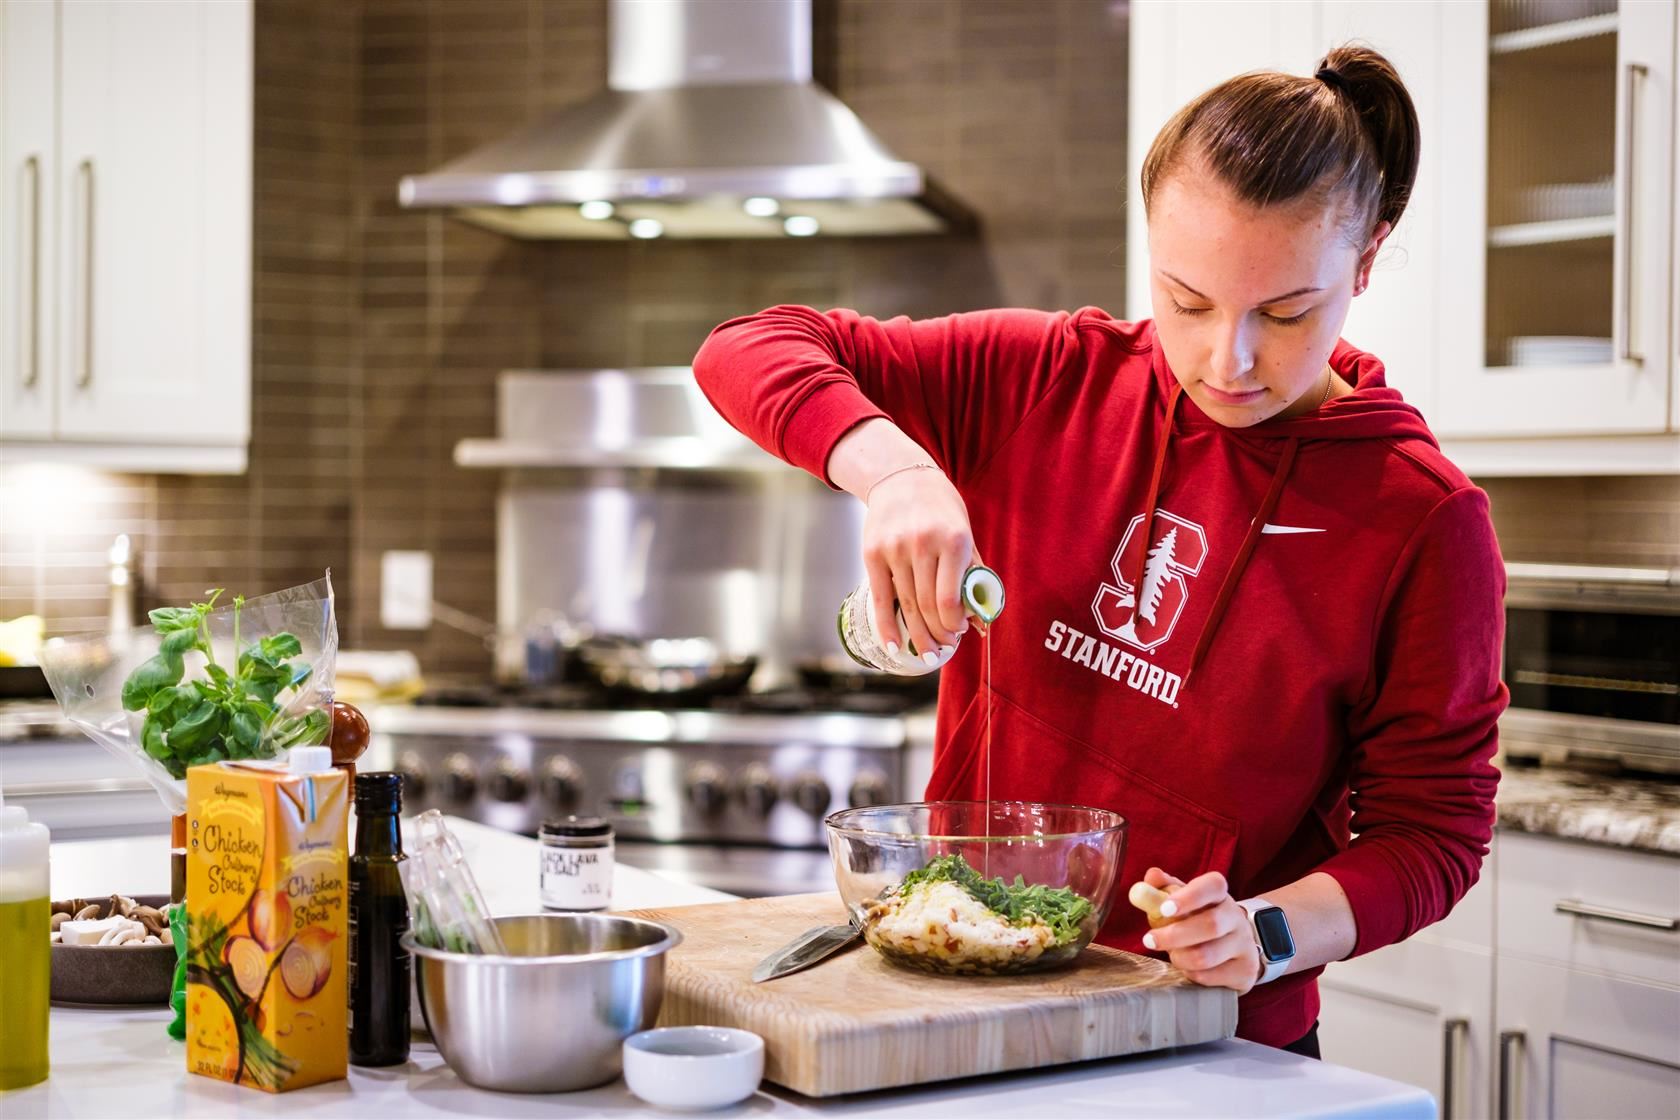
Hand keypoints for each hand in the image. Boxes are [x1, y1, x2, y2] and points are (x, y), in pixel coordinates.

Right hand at [862, 464, 977, 663]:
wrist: (901, 478)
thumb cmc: (940, 509)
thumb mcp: (964, 533)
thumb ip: (972, 573)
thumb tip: (979, 617)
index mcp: (952, 540)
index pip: (950, 598)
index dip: (954, 624)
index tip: (958, 633)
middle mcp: (922, 544)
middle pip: (927, 606)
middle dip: (937, 635)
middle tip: (942, 649)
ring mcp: (894, 550)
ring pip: (906, 606)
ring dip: (917, 635)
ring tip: (926, 652)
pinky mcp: (872, 554)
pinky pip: (880, 599)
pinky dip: (887, 627)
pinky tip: (894, 646)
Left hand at [1137, 868, 1260, 994]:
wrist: (1234, 947)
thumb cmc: (1199, 919)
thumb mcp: (1182, 901)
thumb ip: (1164, 888)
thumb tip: (1151, 876)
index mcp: (1220, 894)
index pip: (1213, 886)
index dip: (1189, 897)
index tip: (1164, 909)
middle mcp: (1237, 917)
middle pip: (1210, 925)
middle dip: (1174, 935)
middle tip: (1149, 940)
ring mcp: (1245, 945)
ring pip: (1207, 956)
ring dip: (1180, 957)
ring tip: (1172, 954)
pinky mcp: (1245, 971)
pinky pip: (1210, 977)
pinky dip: (1191, 973)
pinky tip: (1188, 967)